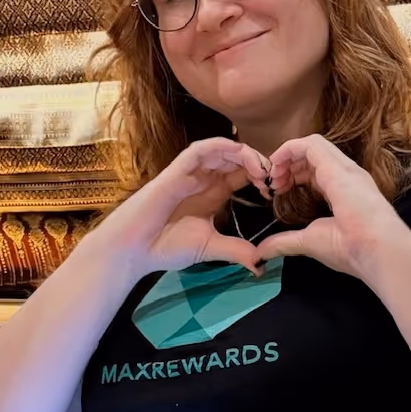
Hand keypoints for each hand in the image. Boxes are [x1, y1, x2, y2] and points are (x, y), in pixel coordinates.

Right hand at [94, 137, 271, 275]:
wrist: (135, 249)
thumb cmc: (165, 246)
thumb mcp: (210, 248)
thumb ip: (236, 251)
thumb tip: (261, 264)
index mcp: (213, 193)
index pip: (242, 174)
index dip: (261, 176)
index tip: (275, 191)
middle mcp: (204, 179)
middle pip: (236, 158)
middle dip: (258, 163)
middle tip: (272, 178)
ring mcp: (190, 172)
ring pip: (222, 149)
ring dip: (244, 154)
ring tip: (260, 170)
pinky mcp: (177, 170)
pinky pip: (200, 149)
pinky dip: (221, 147)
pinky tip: (238, 155)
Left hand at [254, 135, 408, 279]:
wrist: (374, 250)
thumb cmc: (349, 249)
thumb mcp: (308, 242)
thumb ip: (284, 243)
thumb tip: (260, 254)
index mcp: (343, 192)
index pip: (316, 173)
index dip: (294, 177)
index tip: (277, 192)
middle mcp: (345, 176)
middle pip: (312, 157)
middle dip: (287, 166)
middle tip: (271, 183)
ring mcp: (343, 168)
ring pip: (311, 146)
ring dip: (287, 156)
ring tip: (274, 175)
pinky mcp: (337, 165)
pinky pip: (310, 144)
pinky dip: (289, 149)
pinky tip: (277, 164)